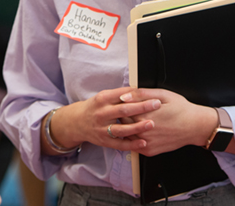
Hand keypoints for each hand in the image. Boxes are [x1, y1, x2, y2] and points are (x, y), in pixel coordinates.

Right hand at [42, 87, 161, 154]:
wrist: (78, 122)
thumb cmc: (95, 107)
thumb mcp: (103, 96)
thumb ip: (119, 94)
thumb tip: (139, 90)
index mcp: (102, 99)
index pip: (122, 95)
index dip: (138, 95)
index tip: (152, 95)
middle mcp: (102, 113)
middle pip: (124, 110)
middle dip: (142, 107)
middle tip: (156, 105)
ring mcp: (102, 128)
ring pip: (122, 128)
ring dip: (138, 126)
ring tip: (151, 124)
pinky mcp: (104, 141)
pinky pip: (120, 144)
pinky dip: (132, 144)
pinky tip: (143, 142)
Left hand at [119, 88, 217, 155]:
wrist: (195, 126)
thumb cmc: (180, 108)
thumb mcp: (162, 94)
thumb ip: (140, 94)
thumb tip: (123, 96)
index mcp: (143, 115)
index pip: (121, 110)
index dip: (121, 105)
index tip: (123, 102)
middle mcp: (143, 131)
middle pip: (122, 123)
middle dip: (122, 116)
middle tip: (127, 110)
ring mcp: (146, 143)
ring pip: (125, 135)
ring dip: (126, 128)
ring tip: (133, 120)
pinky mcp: (150, 151)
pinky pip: (133, 146)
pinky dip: (132, 138)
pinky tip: (138, 130)